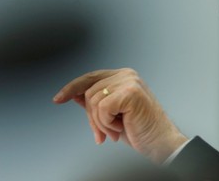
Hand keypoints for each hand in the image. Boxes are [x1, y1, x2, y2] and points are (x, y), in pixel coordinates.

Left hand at [53, 68, 187, 162]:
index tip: (57, 99)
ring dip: (101, 123)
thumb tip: (75, 95)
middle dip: (92, 118)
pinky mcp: (130, 92)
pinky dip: (107, 123)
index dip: (72, 88)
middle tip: (104, 134)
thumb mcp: (111, 115)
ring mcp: (129, 82)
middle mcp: (126, 75)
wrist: (160, 143)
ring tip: (116, 130)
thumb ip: (96, 102)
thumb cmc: (140, 131)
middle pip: (89, 92)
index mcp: (123, 77)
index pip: (90, 77)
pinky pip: (102, 108)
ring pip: (93, 101)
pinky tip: (121, 127)